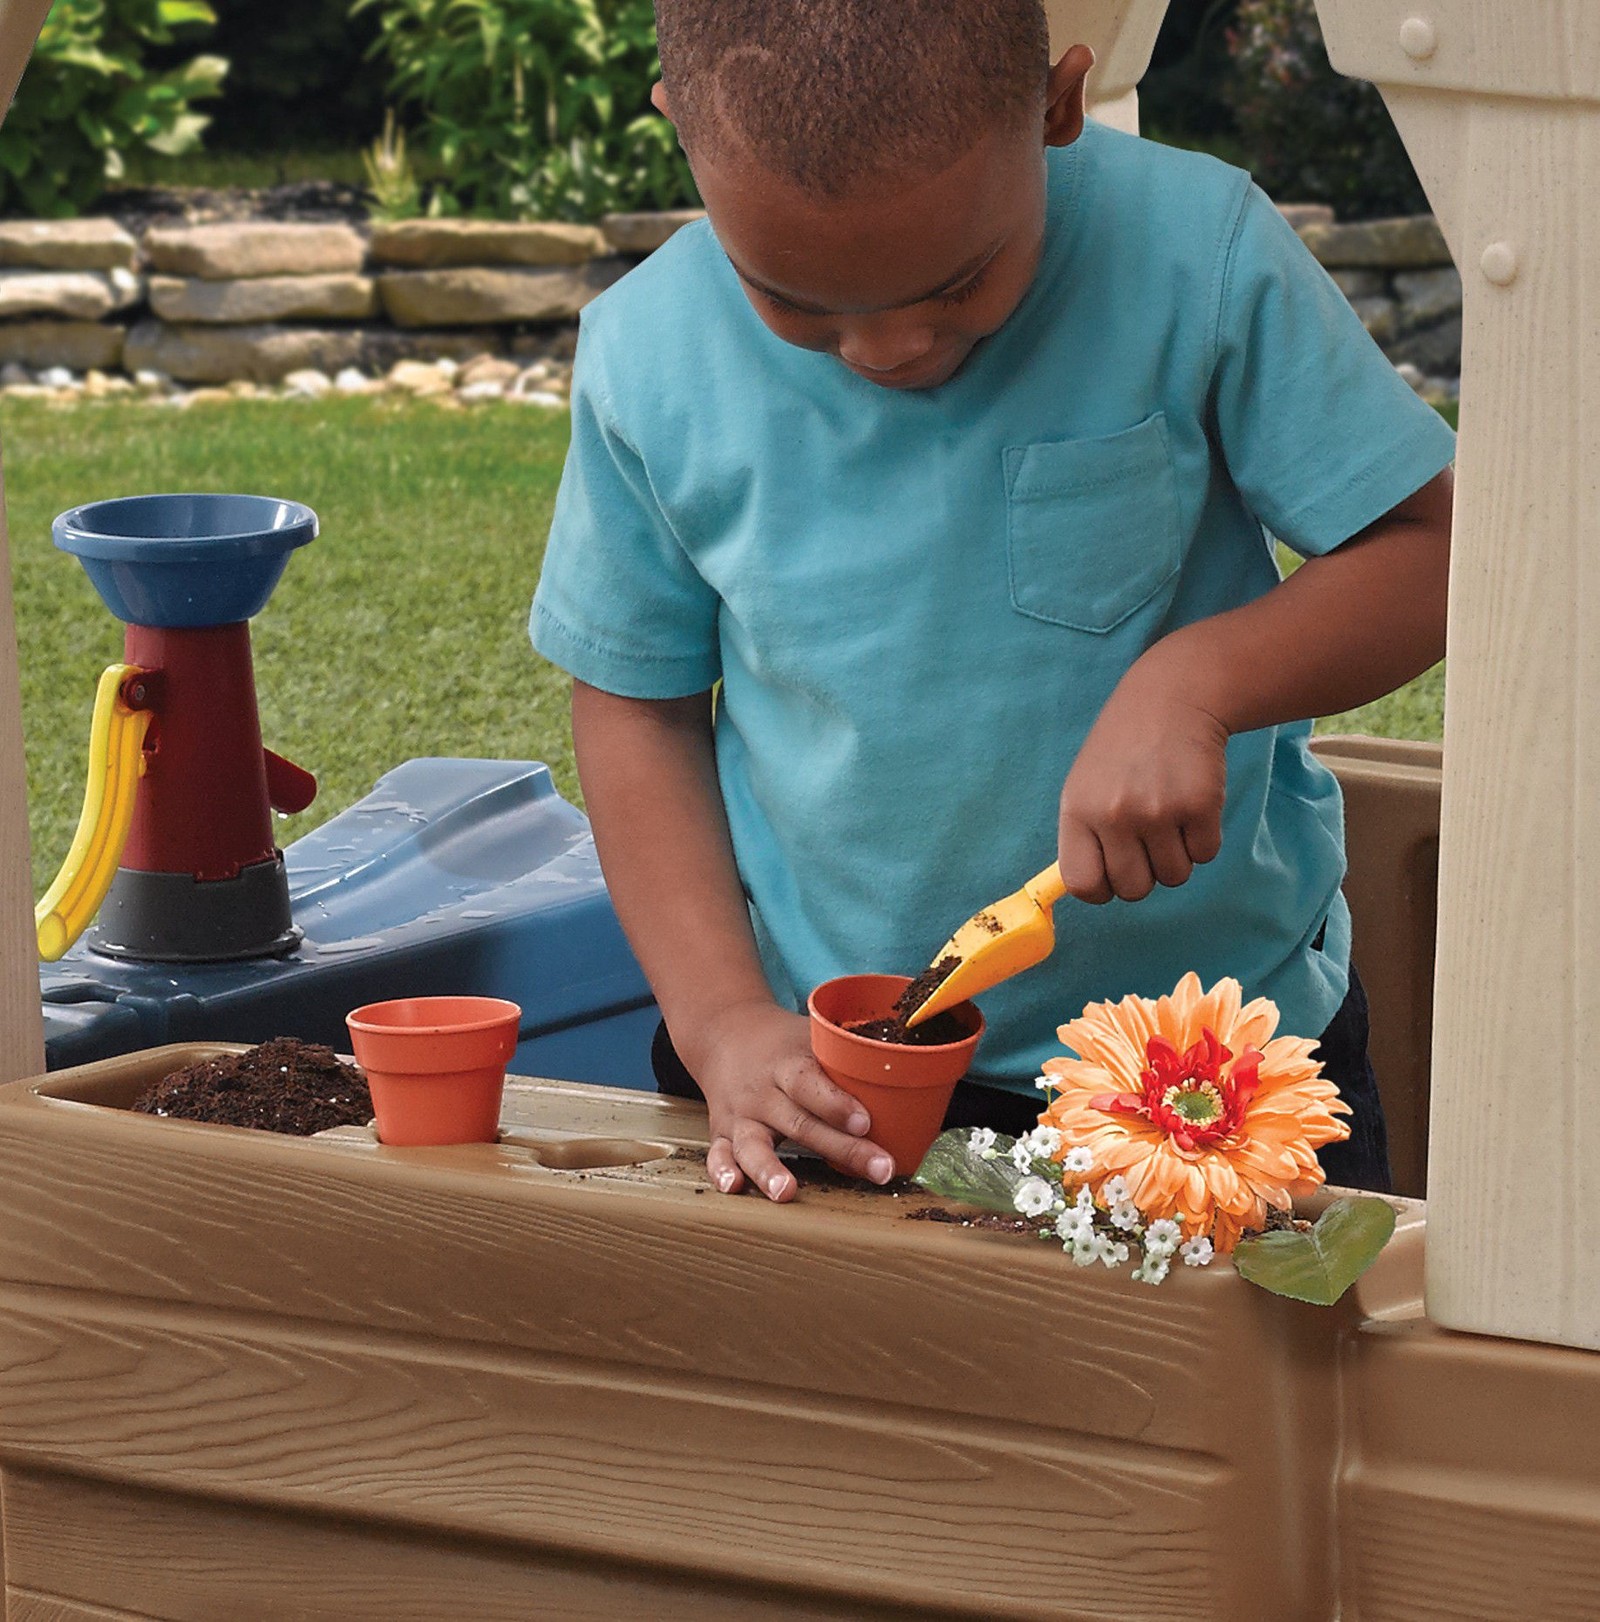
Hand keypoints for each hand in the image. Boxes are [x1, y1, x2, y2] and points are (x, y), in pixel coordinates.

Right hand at [680, 1000, 895, 1200]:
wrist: (724, 1033)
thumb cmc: (784, 1041)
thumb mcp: (814, 1035)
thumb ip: (853, 1053)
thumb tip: (919, 1065)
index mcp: (788, 1064)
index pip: (812, 1084)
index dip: (838, 1104)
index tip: (866, 1122)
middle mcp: (764, 1092)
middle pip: (800, 1123)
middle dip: (841, 1149)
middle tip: (878, 1169)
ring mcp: (741, 1115)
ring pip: (753, 1143)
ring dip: (769, 1168)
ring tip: (787, 1192)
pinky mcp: (722, 1133)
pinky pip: (718, 1155)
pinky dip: (722, 1172)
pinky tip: (735, 1188)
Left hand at [1057, 658, 1228, 903]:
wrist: (1171, 700)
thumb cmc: (1122, 751)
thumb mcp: (1083, 787)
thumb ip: (1084, 838)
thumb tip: (1092, 890)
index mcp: (1078, 811)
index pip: (1082, 884)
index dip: (1102, 888)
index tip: (1113, 874)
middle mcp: (1114, 815)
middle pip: (1133, 890)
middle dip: (1145, 874)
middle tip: (1148, 841)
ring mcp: (1158, 811)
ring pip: (1174, 876)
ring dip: (1177, 856)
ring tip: (1169, 816)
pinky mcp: (1200, 805)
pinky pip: (1206, 854)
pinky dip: (1203, 838)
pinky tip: (1191, 804)